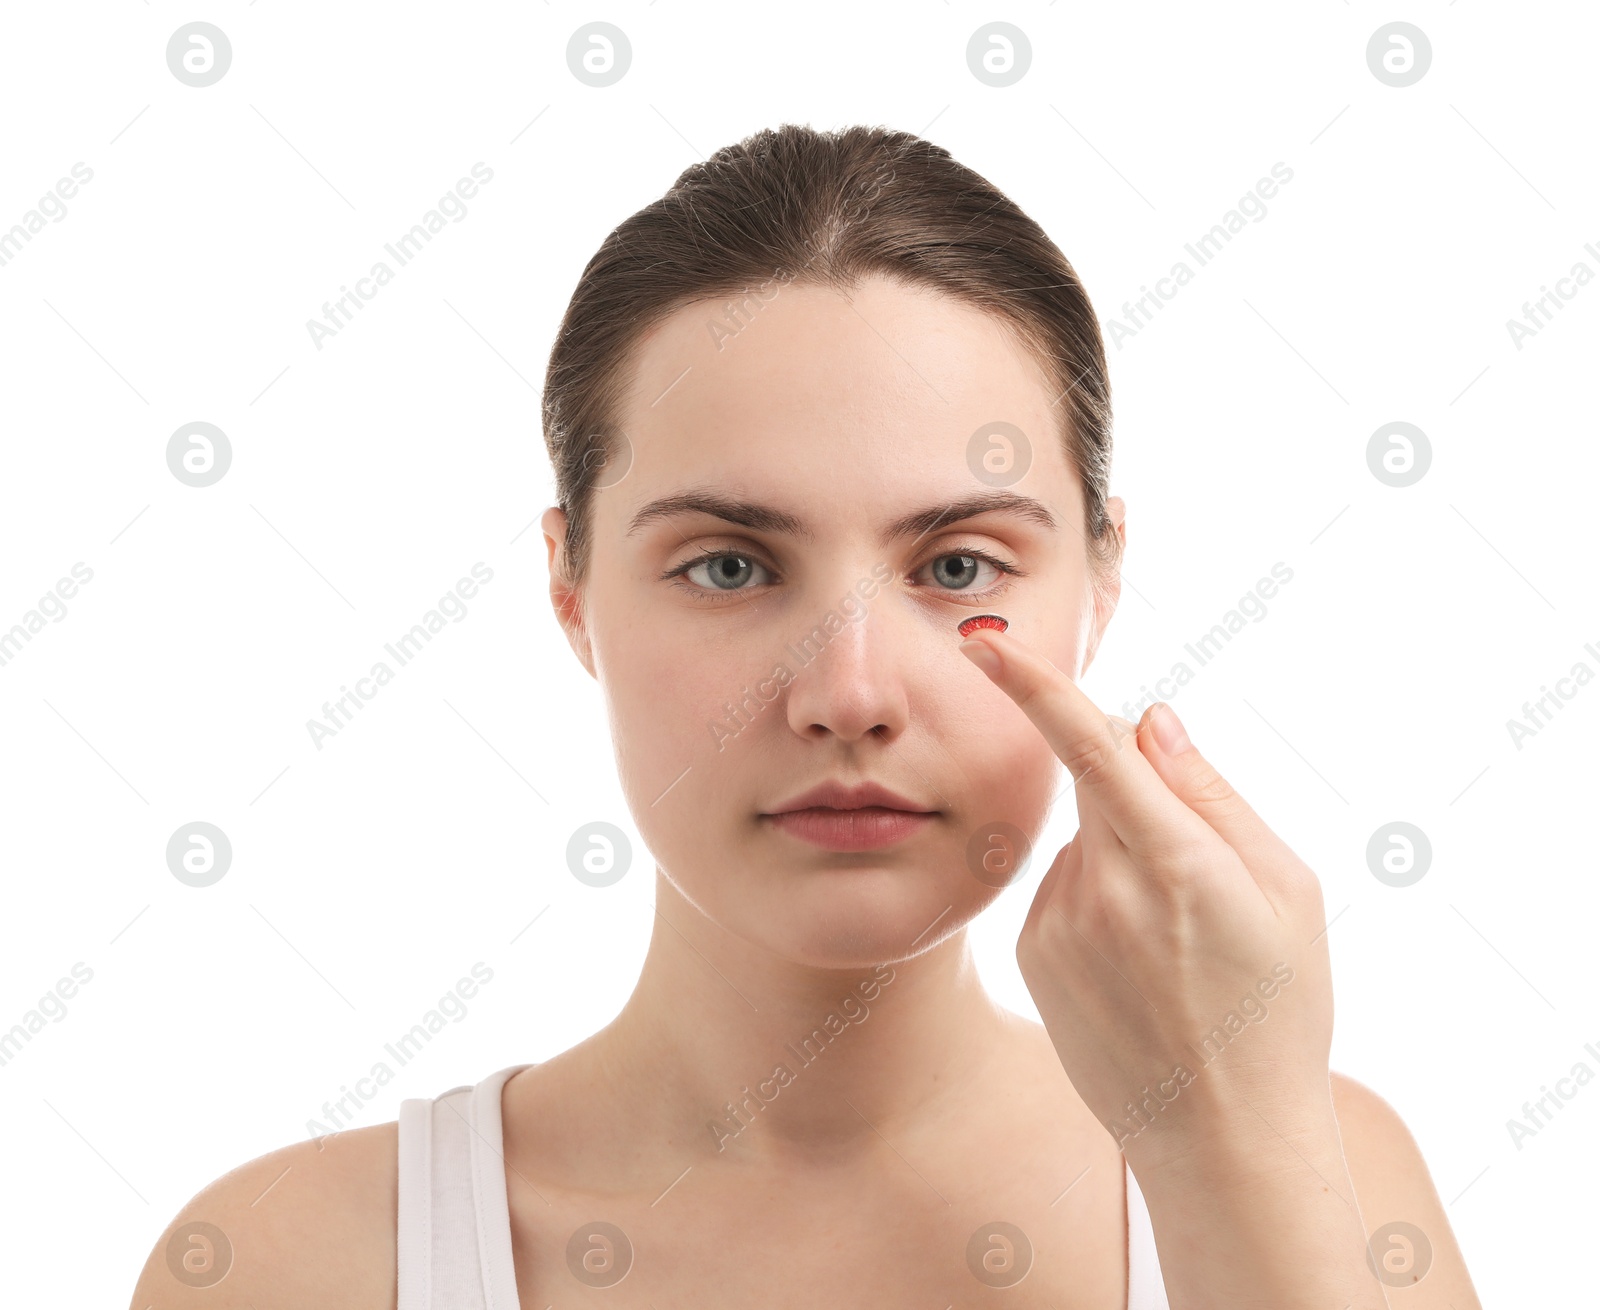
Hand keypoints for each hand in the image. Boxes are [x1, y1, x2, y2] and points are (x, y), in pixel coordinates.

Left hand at [959, 628, 1335, 1167]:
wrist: (1222, 1137)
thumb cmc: (1276, 1008)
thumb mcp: (1285, 890)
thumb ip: (1211, 793)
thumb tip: (1152, 720)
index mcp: (1177, 861)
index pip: (1091, 748)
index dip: (1036, 686)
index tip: (985, 645)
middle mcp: (1103, 887)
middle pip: (1097, 782)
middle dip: (1136, 787)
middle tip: (1196, 864)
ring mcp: (1058, 923)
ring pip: (1086, 840)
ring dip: (1125, 856)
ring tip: (1178, 944)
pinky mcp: (1032, 952)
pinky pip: (1066, 888)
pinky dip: (1100, 898)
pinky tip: (1139, 964)